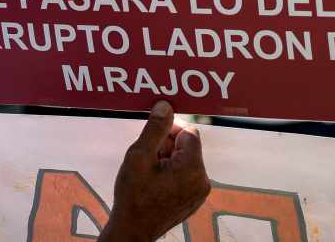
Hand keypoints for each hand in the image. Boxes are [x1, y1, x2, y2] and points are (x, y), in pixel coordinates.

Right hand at [100, 101, 209, 241]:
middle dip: (167, 145)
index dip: (170, 130)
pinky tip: (154, 181)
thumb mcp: (139, 157)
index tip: (152, 137)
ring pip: (186, 161)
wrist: (132, 231)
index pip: (189, 132)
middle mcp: (202, 180)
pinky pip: (186, 176)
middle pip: (188, 147)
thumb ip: (154, 129)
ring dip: (168, 159)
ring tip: (149, 171)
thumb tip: (165, 105)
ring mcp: (199, 193)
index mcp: (193, 168)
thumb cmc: (133, 196)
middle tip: (147, 156)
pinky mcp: (193, 200)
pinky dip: (172, 173)